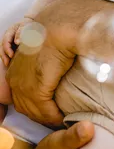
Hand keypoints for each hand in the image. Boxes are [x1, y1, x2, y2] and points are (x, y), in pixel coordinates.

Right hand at [1, 18, 32, 65]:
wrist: (30, 22)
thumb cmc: (27, 24)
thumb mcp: (25, 26)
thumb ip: (20, 32)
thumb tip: (17, 42)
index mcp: (9, 32)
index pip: (5, 41)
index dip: (7, 49)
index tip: (11, 55)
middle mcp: (7, 37)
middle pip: (2, 47)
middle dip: (4, 55)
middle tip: (7, 63)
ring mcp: (9, 41)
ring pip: (3, 50)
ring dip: (5, 57)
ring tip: (8, 64)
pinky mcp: (12, 44)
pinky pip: (8, 51)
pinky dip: (8, 56)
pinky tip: (10, 62)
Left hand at [6, 0, 94, 126]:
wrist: (58, 28)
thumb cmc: (55, 32)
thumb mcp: (42, 48)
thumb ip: (43, 59)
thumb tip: (54, 64)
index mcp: (14, 69)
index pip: (20, 96)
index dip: (34, 106)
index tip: (48, 110)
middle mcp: (15, 79)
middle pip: (25, 107)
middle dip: (39, 115)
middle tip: (55, 119)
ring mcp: (24, 85)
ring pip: (35, 112)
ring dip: (48, 119)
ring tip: (62, 120)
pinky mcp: (36, 90)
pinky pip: (46, 112)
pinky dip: (55, 118)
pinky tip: (64, 119)